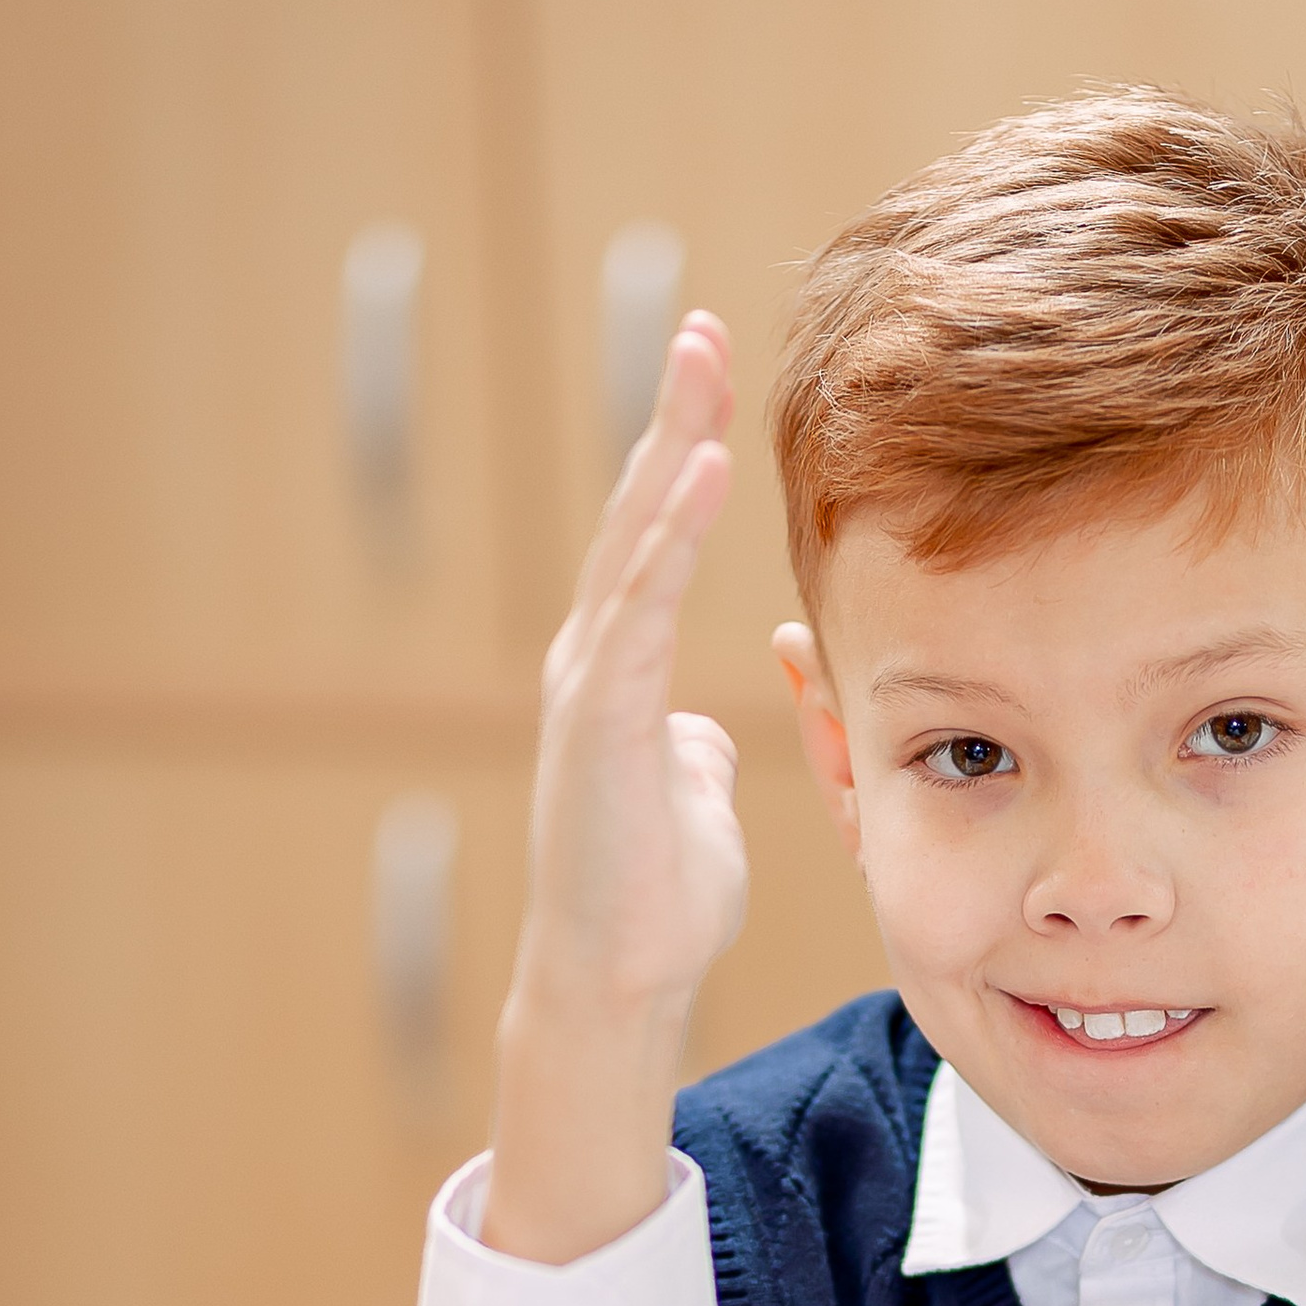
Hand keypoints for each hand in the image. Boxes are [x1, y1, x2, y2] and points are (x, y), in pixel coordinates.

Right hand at [485, 312, 749, 1263]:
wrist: (618, 981)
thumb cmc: (657, 903)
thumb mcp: (692, 801)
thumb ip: (692, 752)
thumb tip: (705, 732)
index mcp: (621, 669)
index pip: (657, 536)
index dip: (683, 451)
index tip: (716, 372)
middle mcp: (595, 661)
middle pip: (638, 513)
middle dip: (671, 415)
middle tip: (703, 325)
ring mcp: (589, 687)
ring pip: (633, 542)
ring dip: (668, 446)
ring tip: (700, 361)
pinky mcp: (599, 723)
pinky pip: (638, 610)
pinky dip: (667, 535)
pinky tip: (697, 470)